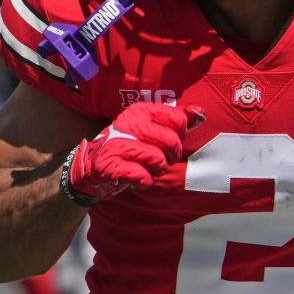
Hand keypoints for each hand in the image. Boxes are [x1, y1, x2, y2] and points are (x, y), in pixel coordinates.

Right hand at [67, 102, 191, 201]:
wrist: (92, 166)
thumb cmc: (129, 148)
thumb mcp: (151, 129)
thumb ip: (177, 121)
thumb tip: (200, 112)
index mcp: (141, 111)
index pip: (178, 120)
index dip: (179, 136)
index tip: (168, 142)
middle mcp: (129, 123)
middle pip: (171, 141)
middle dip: (170, 157)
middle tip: (160, 161)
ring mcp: (118, 143)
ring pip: (157, 160)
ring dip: (156, 171)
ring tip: (146, 170)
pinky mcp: (111, 164)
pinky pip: (142, 176)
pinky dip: (144, 182)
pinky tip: (137, 179)